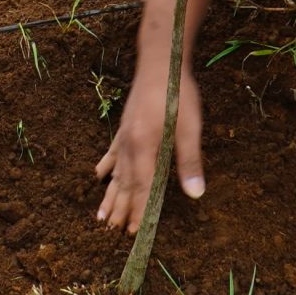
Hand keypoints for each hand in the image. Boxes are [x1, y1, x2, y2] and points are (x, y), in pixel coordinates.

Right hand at [93, 67, 203, 231]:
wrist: (160, 61)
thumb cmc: (177, 93)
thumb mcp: (190, 127)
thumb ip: (189, 161)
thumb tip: (195, 193)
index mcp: (144, 147)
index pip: (142, 187)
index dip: (140, 211)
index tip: (137, 232)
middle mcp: (129, 145)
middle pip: (124, 184)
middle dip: (121, 209)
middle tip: (115, 233)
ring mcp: (123, 135)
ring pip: (115, 173)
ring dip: (109, 195)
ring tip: (101, 217)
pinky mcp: (124, 126)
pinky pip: (112, 153)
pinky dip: (106, 166)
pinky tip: (99, 175)